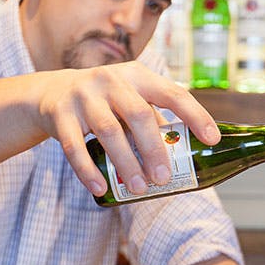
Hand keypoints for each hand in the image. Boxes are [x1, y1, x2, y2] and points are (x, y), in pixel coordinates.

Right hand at [36, 60, 220, 195]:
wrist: (53, 92)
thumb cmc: (105, 101)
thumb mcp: (130, 99)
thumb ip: (154, 120)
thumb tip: (189, 151)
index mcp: (137, 76)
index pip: (172, 93)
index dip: (195, 115)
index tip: (212, 139)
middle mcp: (111, 80)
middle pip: (139, 115)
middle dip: (154, 149)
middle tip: (163, 178)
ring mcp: (84, 96)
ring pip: (109, 132)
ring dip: (126, 163)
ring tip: (138, 189)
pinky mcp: (60, 115)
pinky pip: (75, 147)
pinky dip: (88, 171)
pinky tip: (100, 188)